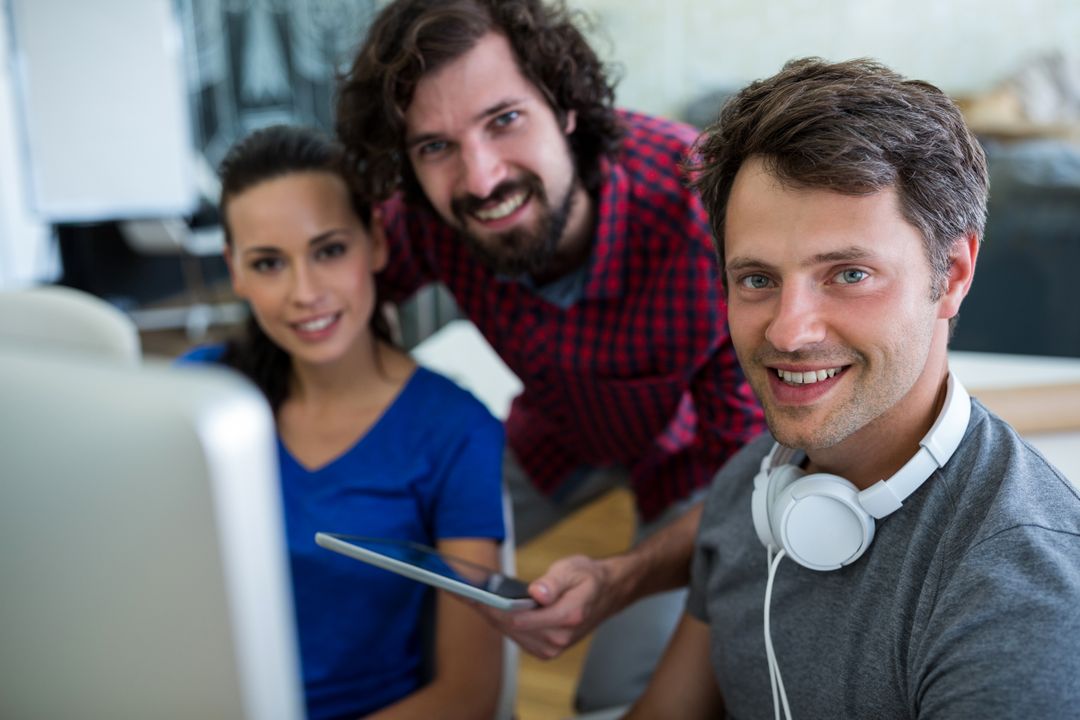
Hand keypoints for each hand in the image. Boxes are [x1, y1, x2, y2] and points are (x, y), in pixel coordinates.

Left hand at [478, 554, 619, 658]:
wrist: (607, 594)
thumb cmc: (589, 577)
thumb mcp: (574, 569)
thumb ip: (554, 583)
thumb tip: (537, 593)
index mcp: (567, 617)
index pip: (519, 618)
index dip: (492, 606)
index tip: (471, 593)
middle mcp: (558, 638)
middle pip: (510, 626)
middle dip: (484, 608)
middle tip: (459, 589)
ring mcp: (552, 647)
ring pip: (509, 632)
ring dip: (488, 615)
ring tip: (465, 594)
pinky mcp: (545, 649)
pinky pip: (515, 635)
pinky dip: (498, 620)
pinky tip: (484, 605)